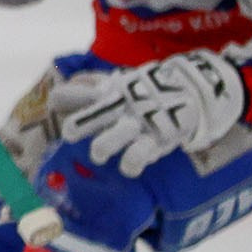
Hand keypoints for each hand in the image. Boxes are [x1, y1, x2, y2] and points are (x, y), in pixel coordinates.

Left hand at [49, 50, 246, 176]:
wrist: (193, 92)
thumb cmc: (143, 92)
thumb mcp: (117, 85)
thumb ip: (89, 88)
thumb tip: (57, 94)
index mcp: (105, 92)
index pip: (72, 93)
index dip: (62, 99)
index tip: (59, 103)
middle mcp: (117, 108)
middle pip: (87, 118)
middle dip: (75, 128)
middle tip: (71, 133)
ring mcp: (136, 125)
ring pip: (109, 142)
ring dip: (101, 149)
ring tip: (100, 154)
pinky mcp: (155, 141)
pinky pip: (136, 158)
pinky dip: (130, 166)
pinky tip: (129, 167)